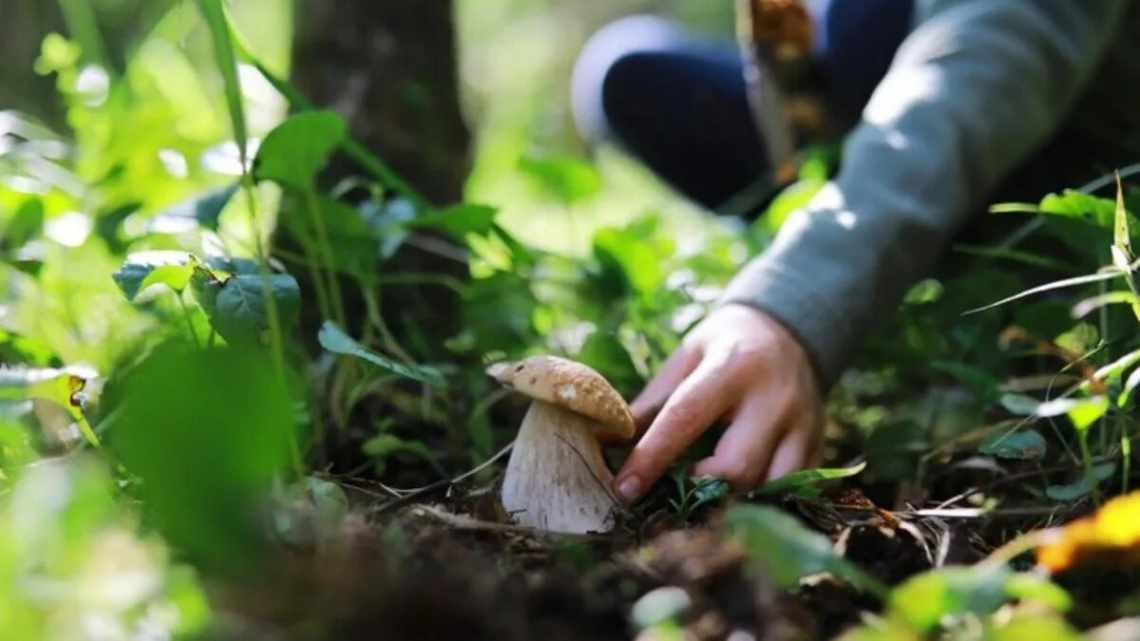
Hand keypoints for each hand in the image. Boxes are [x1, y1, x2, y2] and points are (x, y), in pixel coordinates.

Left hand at [613, 304, 823, 502]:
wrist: (790, 328)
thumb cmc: (725, 345)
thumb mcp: (685, 359)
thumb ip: (651, 404)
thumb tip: (605, 444)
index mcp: (731, 366)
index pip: (686, 417)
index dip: (652, 458)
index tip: (624, 490)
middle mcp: (774, 397)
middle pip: (737, 466)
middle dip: (698, 489)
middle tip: (671, 493)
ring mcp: (804, 424)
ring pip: (769, 488)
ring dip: (732, 502)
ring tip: (704, 498)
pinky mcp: (818, 444)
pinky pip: (792, 490)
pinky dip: (761, 502)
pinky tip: (737, 498)